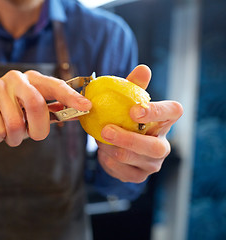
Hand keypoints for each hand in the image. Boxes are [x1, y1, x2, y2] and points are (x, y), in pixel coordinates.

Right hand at [0, 70, 91, 145]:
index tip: (87, 106)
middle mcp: (16, 79)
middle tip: (34, 136)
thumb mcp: (35, 113)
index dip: (71, 97)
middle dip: (38, 129)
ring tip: (10, 134)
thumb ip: (56, 111)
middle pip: (36, 105)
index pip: (55, 86)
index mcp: (33, 79)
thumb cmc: (12, 114)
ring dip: (15, 138)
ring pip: (15, 124)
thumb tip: (83, 112)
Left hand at [96, 65, 182, 182]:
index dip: (157, 111)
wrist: (115, 140)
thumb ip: (134, 85)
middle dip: (129, 139)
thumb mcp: (127, 99)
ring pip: (134, 160)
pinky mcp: (138, 176)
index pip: (173, 112)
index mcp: (165, 121)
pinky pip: (123, 171)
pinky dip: (109, 161)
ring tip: (99, 137)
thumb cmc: (124, 116)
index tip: (134, 110)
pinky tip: (103, 151)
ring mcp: (152, 163)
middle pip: (154, 147)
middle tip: (107, 130)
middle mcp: (163, 145)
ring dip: (112, 149)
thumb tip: (143, 68)